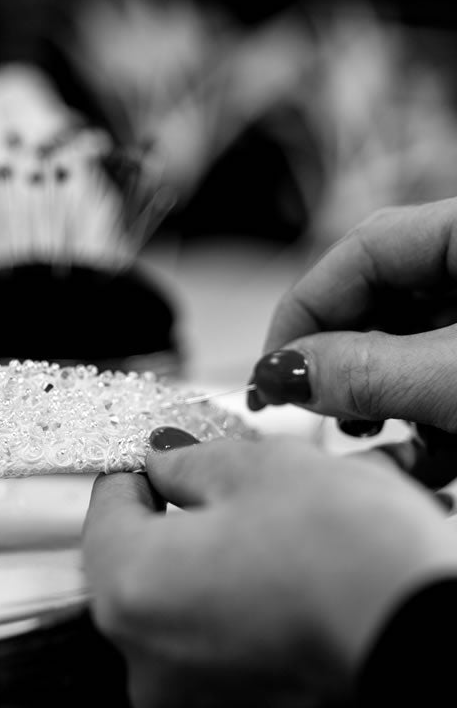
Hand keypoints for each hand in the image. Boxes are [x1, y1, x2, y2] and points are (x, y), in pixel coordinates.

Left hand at [82, 432, 456, 707]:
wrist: (443, 637)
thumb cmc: (351, 554)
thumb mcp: (255, 469)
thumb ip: (186, 462)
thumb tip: (163, 461)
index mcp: (131, 591)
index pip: (106, 509)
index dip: (134, 471)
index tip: (156, 456)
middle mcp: (150, 664)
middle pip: (143, 565)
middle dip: (178, 519)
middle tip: (218, 486)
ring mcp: (201, 705)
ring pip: (188, 611)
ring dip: (215, 567)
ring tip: (267, 532)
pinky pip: (229, 655)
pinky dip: (247, 617)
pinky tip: (289, 586)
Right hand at [247, 198, 456, 484]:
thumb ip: (370, 371)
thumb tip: (279, 372)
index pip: (363, 249)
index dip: (303, 313)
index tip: (268, 376)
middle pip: (383, 302)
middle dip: (344, 366)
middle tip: (316, 413)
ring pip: (412, 348)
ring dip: (382, 402)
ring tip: (375, 440)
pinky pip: (447, 380)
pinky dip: (427, 421)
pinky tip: (422, 458)